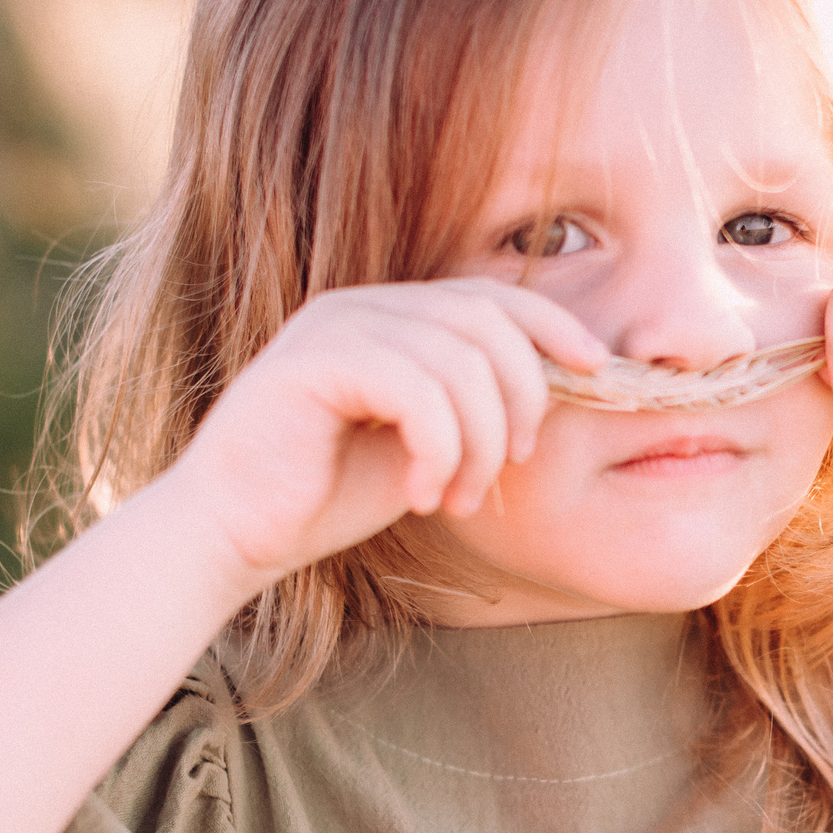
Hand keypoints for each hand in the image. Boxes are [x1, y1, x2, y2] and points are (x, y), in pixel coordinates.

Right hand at [163, 280, 606, 591]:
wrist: (236, 535)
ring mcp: (333, 327)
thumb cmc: (325, 495)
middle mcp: (363, 308)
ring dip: (480, 442)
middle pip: (487, 322)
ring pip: (459, 361)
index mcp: (391, 317)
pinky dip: (438, 449)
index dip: (552, 324)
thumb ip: (474, 408)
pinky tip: (424, 493)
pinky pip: (415, 389)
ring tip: (460, 497)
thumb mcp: (426, 446)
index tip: (597, 368)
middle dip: (521, 399)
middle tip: (512, 468)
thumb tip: (556, 390)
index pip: (491, 297)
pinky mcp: (309, 364)